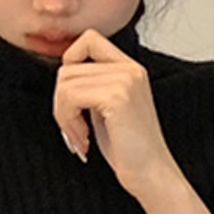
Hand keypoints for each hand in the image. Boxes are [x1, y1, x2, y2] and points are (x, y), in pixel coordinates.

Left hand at [54, 29, 177, 198]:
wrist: (151, 174)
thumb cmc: (129, 150)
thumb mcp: (107, 109)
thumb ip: (91, 86)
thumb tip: (62, 77)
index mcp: (130, 69)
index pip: (88, 39)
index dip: (70, 63)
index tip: (72, 98)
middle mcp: (130, 69)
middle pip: (69, 67)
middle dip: (61, 102)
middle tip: (74, 129)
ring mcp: (125, 80)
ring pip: (65, 83)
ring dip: (63, 115)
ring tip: (80, 137)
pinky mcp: (117, 97)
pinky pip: (71, 97)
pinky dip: (68, 121)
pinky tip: (84, 139)